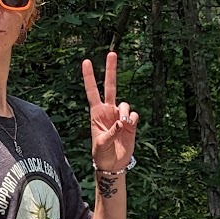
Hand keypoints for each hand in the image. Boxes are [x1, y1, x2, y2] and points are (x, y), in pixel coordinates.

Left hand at [82, 50, 138, 174]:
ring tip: (123, 125)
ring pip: (125, 104)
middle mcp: (108, 111)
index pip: (92, 91)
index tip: (86, 61)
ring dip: (124, 112)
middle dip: (111, 70)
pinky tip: (128, 127)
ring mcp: (120, 116)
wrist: (113, 164)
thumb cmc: (101, 154)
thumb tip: (121, 122)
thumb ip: (110, 132)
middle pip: (110, 86)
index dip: (89, 77)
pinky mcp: (130, 124)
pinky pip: (133, 115)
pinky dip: (132, 120)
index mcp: (96, 113)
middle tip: (112, 53)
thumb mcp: (101, 144)